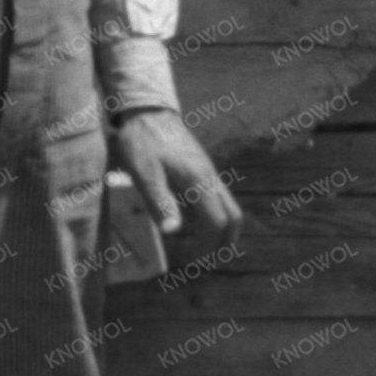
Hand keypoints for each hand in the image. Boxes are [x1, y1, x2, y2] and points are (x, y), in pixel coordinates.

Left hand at [111, 108, 243, 253]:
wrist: (147, 111)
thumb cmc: (142, 142)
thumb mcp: (144, 173)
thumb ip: (159, 202)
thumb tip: (172, 233)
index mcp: (199, 181)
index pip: (219, 222)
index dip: (210, 246)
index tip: (195, 264)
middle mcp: (210, 178)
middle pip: (234, 217)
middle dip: (226, 243)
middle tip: (209, 263)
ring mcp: (209, 173)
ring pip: (228, 207)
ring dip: (222, 231)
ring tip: (205, 249)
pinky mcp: (202, 170)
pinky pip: (218, 199)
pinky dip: (215, 217)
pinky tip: (196, 224)